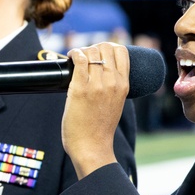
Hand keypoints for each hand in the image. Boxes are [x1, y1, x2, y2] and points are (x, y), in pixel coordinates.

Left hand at [62, 43, 129, 178]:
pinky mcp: (80, 89)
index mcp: (124, 85)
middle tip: (84, 56)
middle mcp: (113, 82)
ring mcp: (97, 85)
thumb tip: (100, 72)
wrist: (92, 147)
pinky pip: (79, 60)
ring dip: (82, 51)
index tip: (97, 53)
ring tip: (75, 58)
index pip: (121, 51)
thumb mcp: (115, 103)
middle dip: (93, 47)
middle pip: (105, 47)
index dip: (108, 47)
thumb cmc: (100, 129)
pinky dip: (74, 54)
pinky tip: (70, 57)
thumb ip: (112, 87)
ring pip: (92, 52)